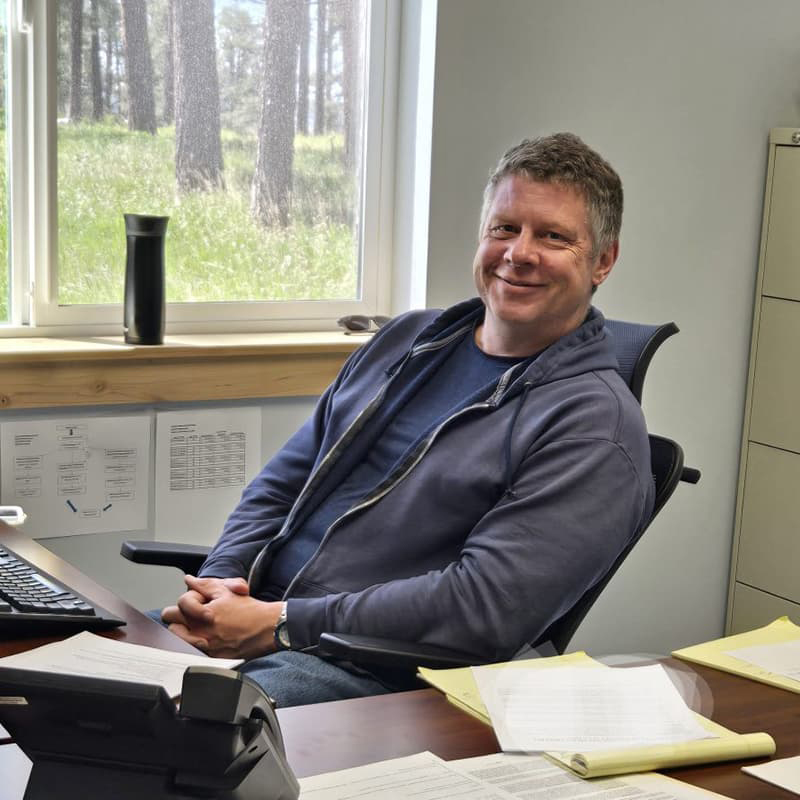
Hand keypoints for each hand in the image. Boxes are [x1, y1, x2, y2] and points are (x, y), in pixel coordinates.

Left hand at [162, 575, 281, 659]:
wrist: (267, 628)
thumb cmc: (250, 610)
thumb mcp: (227, 591)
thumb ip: (204, 585)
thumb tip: (189, 580)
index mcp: (201, 614)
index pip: (177, 606)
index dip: (190, 601)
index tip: (201, 601)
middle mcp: (199, 633)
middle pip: (171, 626)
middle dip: (179, 617)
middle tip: (192, 615)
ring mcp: (204, 648)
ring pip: (177, 641)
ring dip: (184, 633)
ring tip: (198, 627)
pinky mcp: (211, 658)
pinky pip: (191, 653)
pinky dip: (195, 646)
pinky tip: (207, 639)